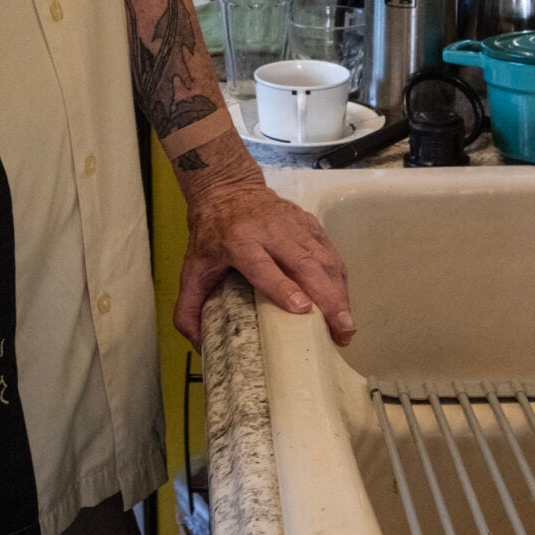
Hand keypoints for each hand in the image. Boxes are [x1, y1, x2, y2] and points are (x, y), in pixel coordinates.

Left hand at [174, 179, 353, 347]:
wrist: (227, 189)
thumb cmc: (211, 232)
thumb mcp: (191, 268)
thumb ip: (188, 307)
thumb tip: (200, 345)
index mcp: (238, 242)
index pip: (263, 267)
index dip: (283, 288)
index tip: (303, 309)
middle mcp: (270, 231)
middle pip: (304, 264)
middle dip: (327, 298)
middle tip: (341, 330)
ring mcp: (293, 225)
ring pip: (323, 259)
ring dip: (339, 293)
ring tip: (346, 325)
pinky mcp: (308, 222)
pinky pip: (329, 251)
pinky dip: (340, 278)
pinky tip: (343, 301)